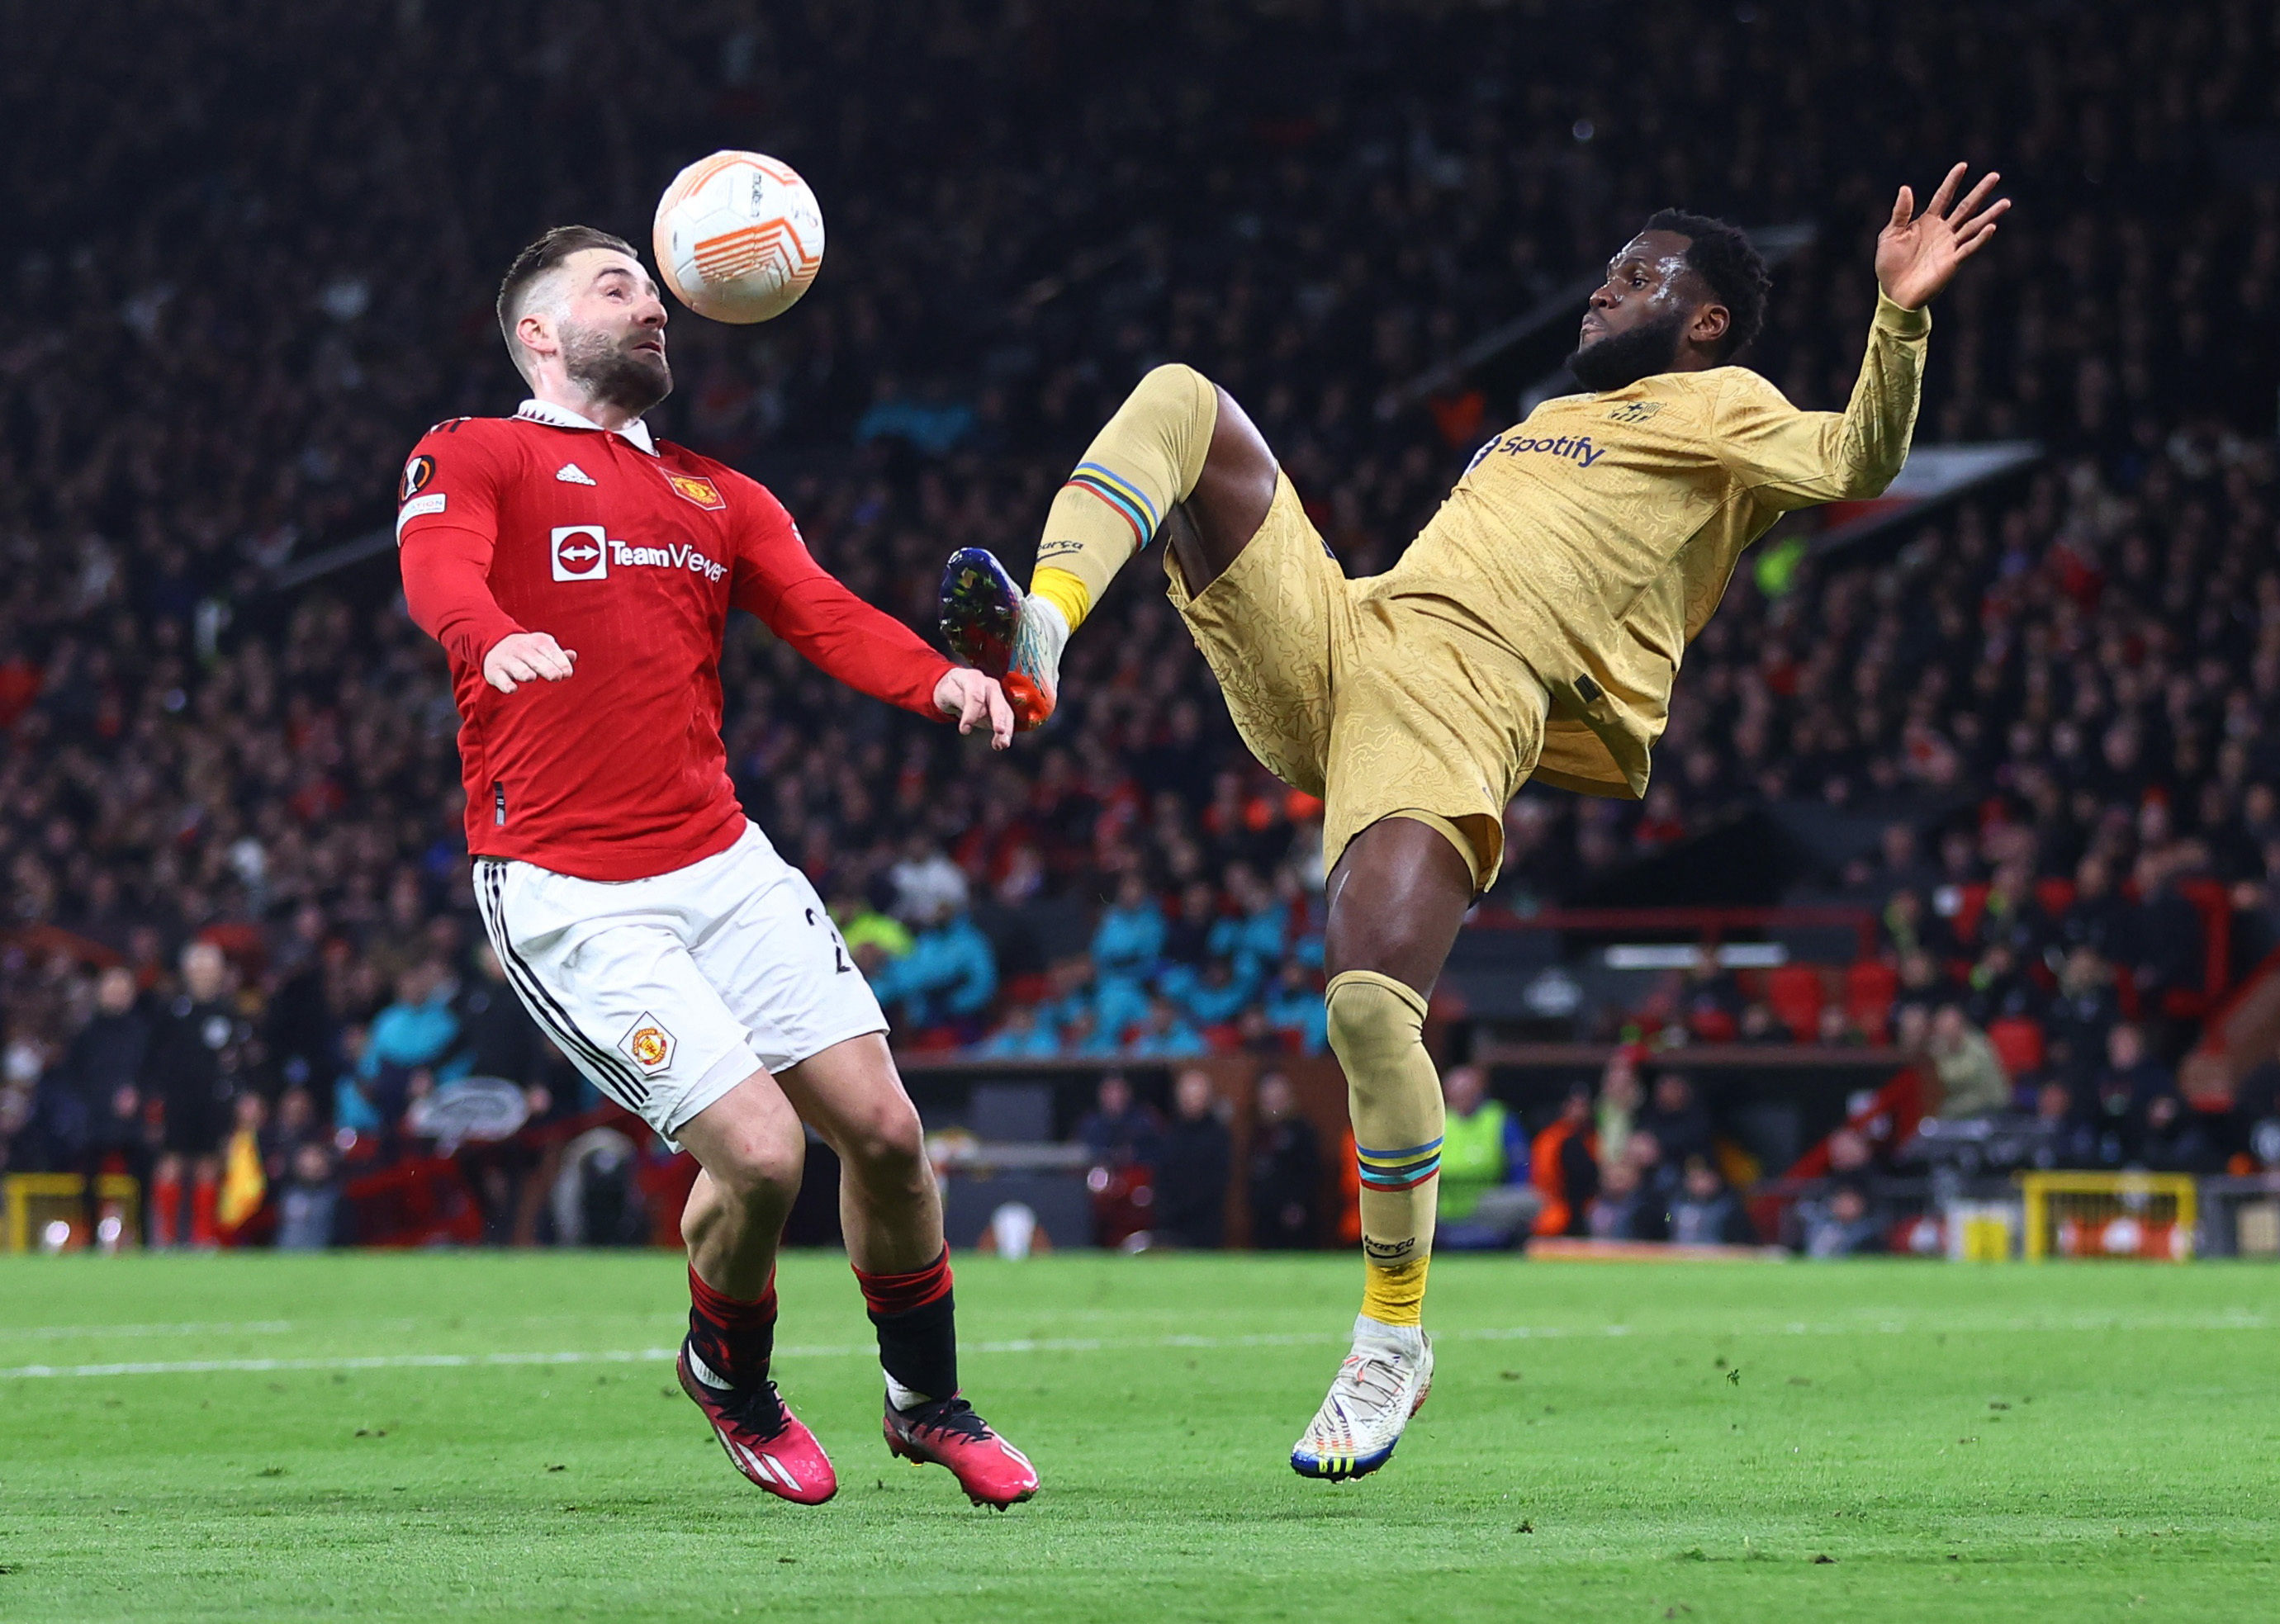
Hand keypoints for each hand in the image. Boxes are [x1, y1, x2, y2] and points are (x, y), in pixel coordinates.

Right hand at [482, 631, 576, 693]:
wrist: (496, 646)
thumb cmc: (529, 652)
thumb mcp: (543, 648)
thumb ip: (559, 655)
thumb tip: (573, 655)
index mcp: (537, 642)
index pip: (550, 650)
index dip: (560, 661)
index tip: (567, 674)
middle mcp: (521, 649)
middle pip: (535, 659)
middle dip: (547, 668)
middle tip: (556, 677)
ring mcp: (507, 660)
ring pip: (517, 667)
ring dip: (524, 672)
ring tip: (531, 677)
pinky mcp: (494, 671)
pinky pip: (500, 678)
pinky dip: (506, 684)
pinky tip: (512, 689)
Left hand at [935, 666, 1014, 748]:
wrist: (956, 686)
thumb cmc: (950, 688)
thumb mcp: (946, 692)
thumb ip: (958, 699)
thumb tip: (971, 715)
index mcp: (974, 678)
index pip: (975, 696)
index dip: (971, 713)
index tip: (964, 730)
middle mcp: (989, 685)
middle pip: (997, 702)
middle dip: (999, 718)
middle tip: (999, 731)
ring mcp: (997, 696)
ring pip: (1006, 713)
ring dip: (1006, 730)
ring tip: (1001, 744)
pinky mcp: (1001, 708)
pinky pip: (1006, 721)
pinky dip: (1004, 734)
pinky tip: (999, 745)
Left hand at [1875, 162, 2008, 309]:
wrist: (1893, 293)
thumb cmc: (1890, 264)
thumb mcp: (1890, 235)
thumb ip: (1900, 213)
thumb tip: (1906, 188)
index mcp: (1928, 221)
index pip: (1943, 197)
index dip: (1952, 182)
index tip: (1962, 166)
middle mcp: (1943, 231)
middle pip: (1965, 207)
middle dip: (1980, 192)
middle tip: (1995, 176)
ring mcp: (1950, 246)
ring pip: (1974, 226)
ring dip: (1990, 214)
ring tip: (2006, 202)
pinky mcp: (1952, 262)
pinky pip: (1969, 248)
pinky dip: (1980, 239)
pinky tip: (1991, 227)